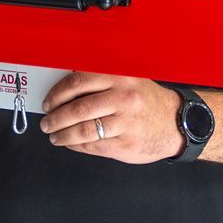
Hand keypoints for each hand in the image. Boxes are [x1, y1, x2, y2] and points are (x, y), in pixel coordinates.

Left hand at [40, 73, 184, 163]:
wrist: (176, 123)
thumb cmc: (147, 101)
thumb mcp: (128, 81)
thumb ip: (100, 82)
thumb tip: (63, 91)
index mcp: (119, 77)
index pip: (77, 82)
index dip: (57, 94)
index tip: (48, 102)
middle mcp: (123, 98)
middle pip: (77, 108)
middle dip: (55, 118)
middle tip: (47, 122)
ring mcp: (125, 122)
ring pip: (83, 130)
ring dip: (63, 135)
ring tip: (55, 135)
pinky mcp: (126, 143)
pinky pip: (93, 146)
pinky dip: (76, 145)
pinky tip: (71, 143)